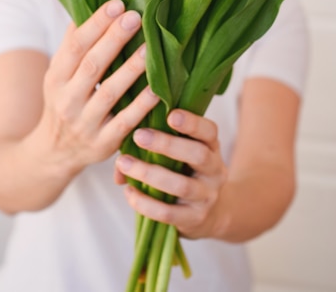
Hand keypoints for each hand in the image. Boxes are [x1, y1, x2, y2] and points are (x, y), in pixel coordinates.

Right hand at [39, 0, 159, 176]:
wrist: (53, 154)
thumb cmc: (64, 102)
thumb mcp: (59, 75)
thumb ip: (73, 45)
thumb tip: (88, 6)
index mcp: (56, 77)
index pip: (75, 46)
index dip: (95, 24)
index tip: (117, 4)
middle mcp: (67, 100)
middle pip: (92, 65)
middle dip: (114, 39)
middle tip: (136, 17)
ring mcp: (85, 123)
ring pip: (110, 92)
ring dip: (131, 68)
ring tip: (151, 48)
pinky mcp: (103, 143)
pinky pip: (125, 121)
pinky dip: (142, 104)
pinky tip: (159, 88)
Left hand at [114, 109, 227, 238]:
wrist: (211, 212)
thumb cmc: (186, 172)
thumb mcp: (181, 154)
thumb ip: (156, 145)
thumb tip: (120, 156)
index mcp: (212, 147)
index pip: (209, 131)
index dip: (192, 123)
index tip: (170, 115)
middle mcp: (215, 171)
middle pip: (198, 155)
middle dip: (167, 144)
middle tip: (138, 135)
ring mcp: (207, 196)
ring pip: (181, 185)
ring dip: (149, 173)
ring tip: (123, 163)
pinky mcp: (195, 219)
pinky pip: (169, 213)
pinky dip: (145, 203)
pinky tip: (129, 191)